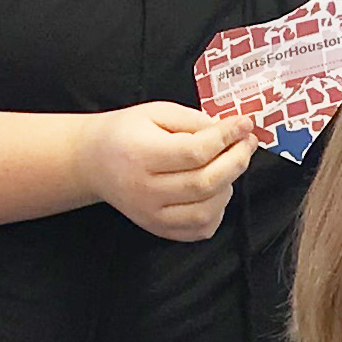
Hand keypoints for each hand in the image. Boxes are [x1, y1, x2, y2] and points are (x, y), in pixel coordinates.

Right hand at [77, 101, 259, 241]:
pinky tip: (215, 190)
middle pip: (205, 182)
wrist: (94, 162)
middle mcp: (144, 190)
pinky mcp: (158, 229)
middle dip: (236, 161)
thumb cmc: (127, 133)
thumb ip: (194, 120)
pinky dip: (217, 210)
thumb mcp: (156, 112)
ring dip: (228, 186)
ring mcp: (151, 215)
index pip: (195, 152)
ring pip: (207, 210)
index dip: (227, 138)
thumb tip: (231, 132)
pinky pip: (200, 229)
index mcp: (140, 155)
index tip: (245, 124)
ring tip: (226, 165)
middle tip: (247, 143)